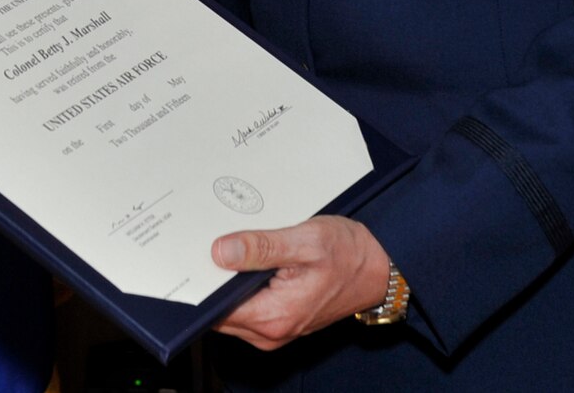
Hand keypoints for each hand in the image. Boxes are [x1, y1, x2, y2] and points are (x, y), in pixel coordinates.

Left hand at [210, 216, 392, 350]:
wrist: (378, 268)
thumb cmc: (348, 255)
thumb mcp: (306, 241)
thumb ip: (261, 248)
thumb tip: (220, 252)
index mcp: (274, 317)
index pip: (215, 309)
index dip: (201, 283)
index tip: (195, 257)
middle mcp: (271, 332)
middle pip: (218, 312)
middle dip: (212, 281)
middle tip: (215, 244)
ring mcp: (274, 329)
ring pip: (230, 310)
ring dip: (227, 283)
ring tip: (236, 249)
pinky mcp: (278, 321)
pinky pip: (245, 308)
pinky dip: (240, 287)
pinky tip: (249, 262)